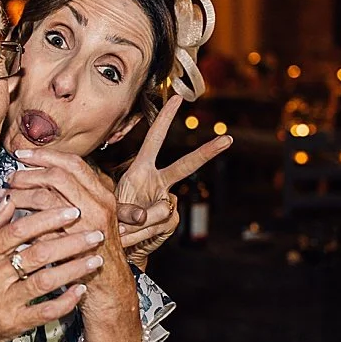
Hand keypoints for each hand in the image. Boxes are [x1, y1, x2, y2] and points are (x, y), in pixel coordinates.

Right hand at [0, 201, 95, 341]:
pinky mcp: (12, 324)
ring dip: (74, 269)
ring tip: (96, 258)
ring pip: (45, 281)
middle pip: (37, 253)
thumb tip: (9, 199)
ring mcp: (2, 302)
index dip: (47, 218)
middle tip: (95, 233)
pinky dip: (65, 301)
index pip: (18, 230)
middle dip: (71, 241)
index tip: (71, 211)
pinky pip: (44, 311)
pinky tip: (80, 289)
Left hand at [4, 149, 136, 316]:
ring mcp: (89, 224)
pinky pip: (44, 225)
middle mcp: (100, 204)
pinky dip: (26, 219)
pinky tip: (13, 220)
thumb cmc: (93, 250)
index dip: (46, 155)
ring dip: (22, 194)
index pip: (73, 163)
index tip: (22, 154)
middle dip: (29, 173)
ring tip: (7, 197)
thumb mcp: (89, 217)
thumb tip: (37, 176)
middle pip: (59, 175)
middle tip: (10, 178)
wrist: (110, 286)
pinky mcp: (76, 244)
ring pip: (47, 197)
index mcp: (103, 194)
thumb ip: (70, 197)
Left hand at [114, 95, 231, 264]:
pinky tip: (139, 236)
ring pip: (161, 210)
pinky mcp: (172, 219)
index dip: (165, 118)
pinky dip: (144, 233)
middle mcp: (158, 180)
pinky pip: (161, 224)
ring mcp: (168, 200)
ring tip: (124, 231)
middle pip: (185, 165)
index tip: (177, 98)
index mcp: (141, 169)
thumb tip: (145, 215)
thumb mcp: (112, 207)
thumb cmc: (113, 218)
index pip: (155, 139)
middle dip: (207, 152)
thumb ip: (127, 210)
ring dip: (138, 225)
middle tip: (228, 139)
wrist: (123, 243)